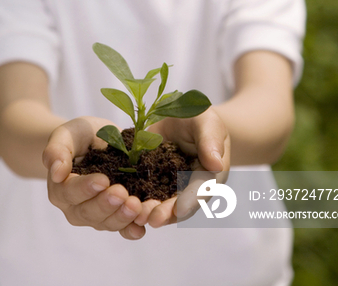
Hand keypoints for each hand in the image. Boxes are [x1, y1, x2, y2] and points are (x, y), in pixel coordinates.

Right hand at [42, 116, 157, 239]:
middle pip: (89, 212)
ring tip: (135, 206)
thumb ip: (57, 150)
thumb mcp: (66, 134)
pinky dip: (132, 229)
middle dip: (106, 204)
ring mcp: (96, 215)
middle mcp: (76, 207)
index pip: (70, 192)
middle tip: (121, 193)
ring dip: (122, 216)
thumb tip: (56, 173)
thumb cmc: (79, 135)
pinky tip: (141, 228)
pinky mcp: (115, 216)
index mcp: (60, 188)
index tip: (103, 180)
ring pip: (107, 222)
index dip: (86, 188)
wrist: (98, 140)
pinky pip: (123, 228)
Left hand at [143, 107, 229, 227]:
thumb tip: (216, 164)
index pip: (201, 191)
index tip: (180, 210)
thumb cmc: (201, 119)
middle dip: (166, 212)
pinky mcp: (149, 176)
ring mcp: (167, 184)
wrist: (181, 117)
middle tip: (152, 219)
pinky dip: (133, 196)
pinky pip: (141, 188)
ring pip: (159, 201)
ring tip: (136, 215)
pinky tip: (122, 201)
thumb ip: (210, 142)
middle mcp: (187, 186)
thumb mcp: (207, 124)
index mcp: (208, 176)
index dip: (191, 201)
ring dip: (148, 210)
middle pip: (178, 204)